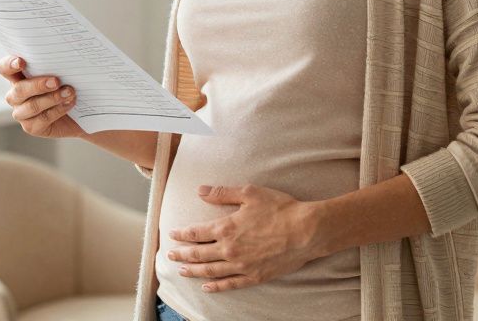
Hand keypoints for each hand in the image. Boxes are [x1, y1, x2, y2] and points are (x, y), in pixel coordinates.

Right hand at [0, 55, 85, 138]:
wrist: (77, 114)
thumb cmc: (66, 87)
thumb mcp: (60, 73)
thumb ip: (54, 65)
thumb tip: (64, 55)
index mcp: (18, 77)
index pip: (4, 68)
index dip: (9, 64)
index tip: (22, 62)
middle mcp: (15, 95)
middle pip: (19, 89)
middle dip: (38, 85)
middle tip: (56, 81)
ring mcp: (21, 113)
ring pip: (31, 106)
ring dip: (52, 98)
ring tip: (69, 92)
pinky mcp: (31, 127)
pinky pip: (43, 118)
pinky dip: (58, 109)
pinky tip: (69, 103)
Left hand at [165, 184, 323, 292]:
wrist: (306, 231)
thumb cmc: (280, 209)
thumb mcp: (250, 193)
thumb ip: (222, 193)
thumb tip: (200, 191)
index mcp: (226, 228)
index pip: (196, 233)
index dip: (182, 234)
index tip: (172, 234)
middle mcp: (229, 249)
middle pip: (198, 254)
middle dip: (182, 254)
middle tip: (170, 255)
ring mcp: (241, 265)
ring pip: (210, 271)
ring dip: (194, 271)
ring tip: (182, 271)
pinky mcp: (255, 276)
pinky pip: (230, 284)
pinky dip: (216, 286)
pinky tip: (207, 287)